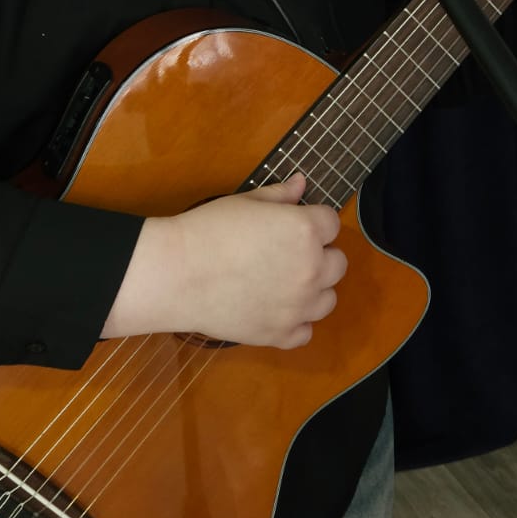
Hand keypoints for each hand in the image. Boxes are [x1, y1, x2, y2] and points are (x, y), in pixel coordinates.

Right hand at [101, 173, 347, 349]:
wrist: (178, 273)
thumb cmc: (209, 229)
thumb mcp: (246, 202)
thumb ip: (280, 195)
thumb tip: (302, 183)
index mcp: (305, 231)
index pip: (332, 223)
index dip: (314, 222)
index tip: (292, 225)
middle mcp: (311, 269)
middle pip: (338, 264)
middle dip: (320, 256)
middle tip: (287, 254)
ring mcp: (299, 306)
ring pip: (327, 300)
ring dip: (313, 290)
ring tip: (281, 283)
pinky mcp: (281, 334)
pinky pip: (306, 332)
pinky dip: (295, 323)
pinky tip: (274, 310)